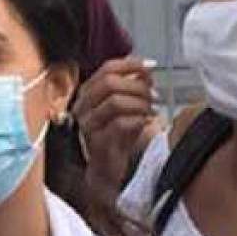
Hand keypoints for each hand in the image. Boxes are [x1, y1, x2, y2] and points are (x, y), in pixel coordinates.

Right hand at [75, 57, 160, 190]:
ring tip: (151, 111)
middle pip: (109, 82)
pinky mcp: (97, 142)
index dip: (131, 64)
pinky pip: (119, 123)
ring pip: (114, 101)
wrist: (109, 170)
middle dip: (137, 86)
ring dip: (139, 104)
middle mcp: (83, 107)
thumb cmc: (119, 137)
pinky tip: (146, 123)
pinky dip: (138, 120)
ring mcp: (88, 125)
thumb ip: (132, 87)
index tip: (150, 68)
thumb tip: (146, 69)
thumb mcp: (126, 107)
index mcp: (88, 93)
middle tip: (153, 96)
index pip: (107, 68)